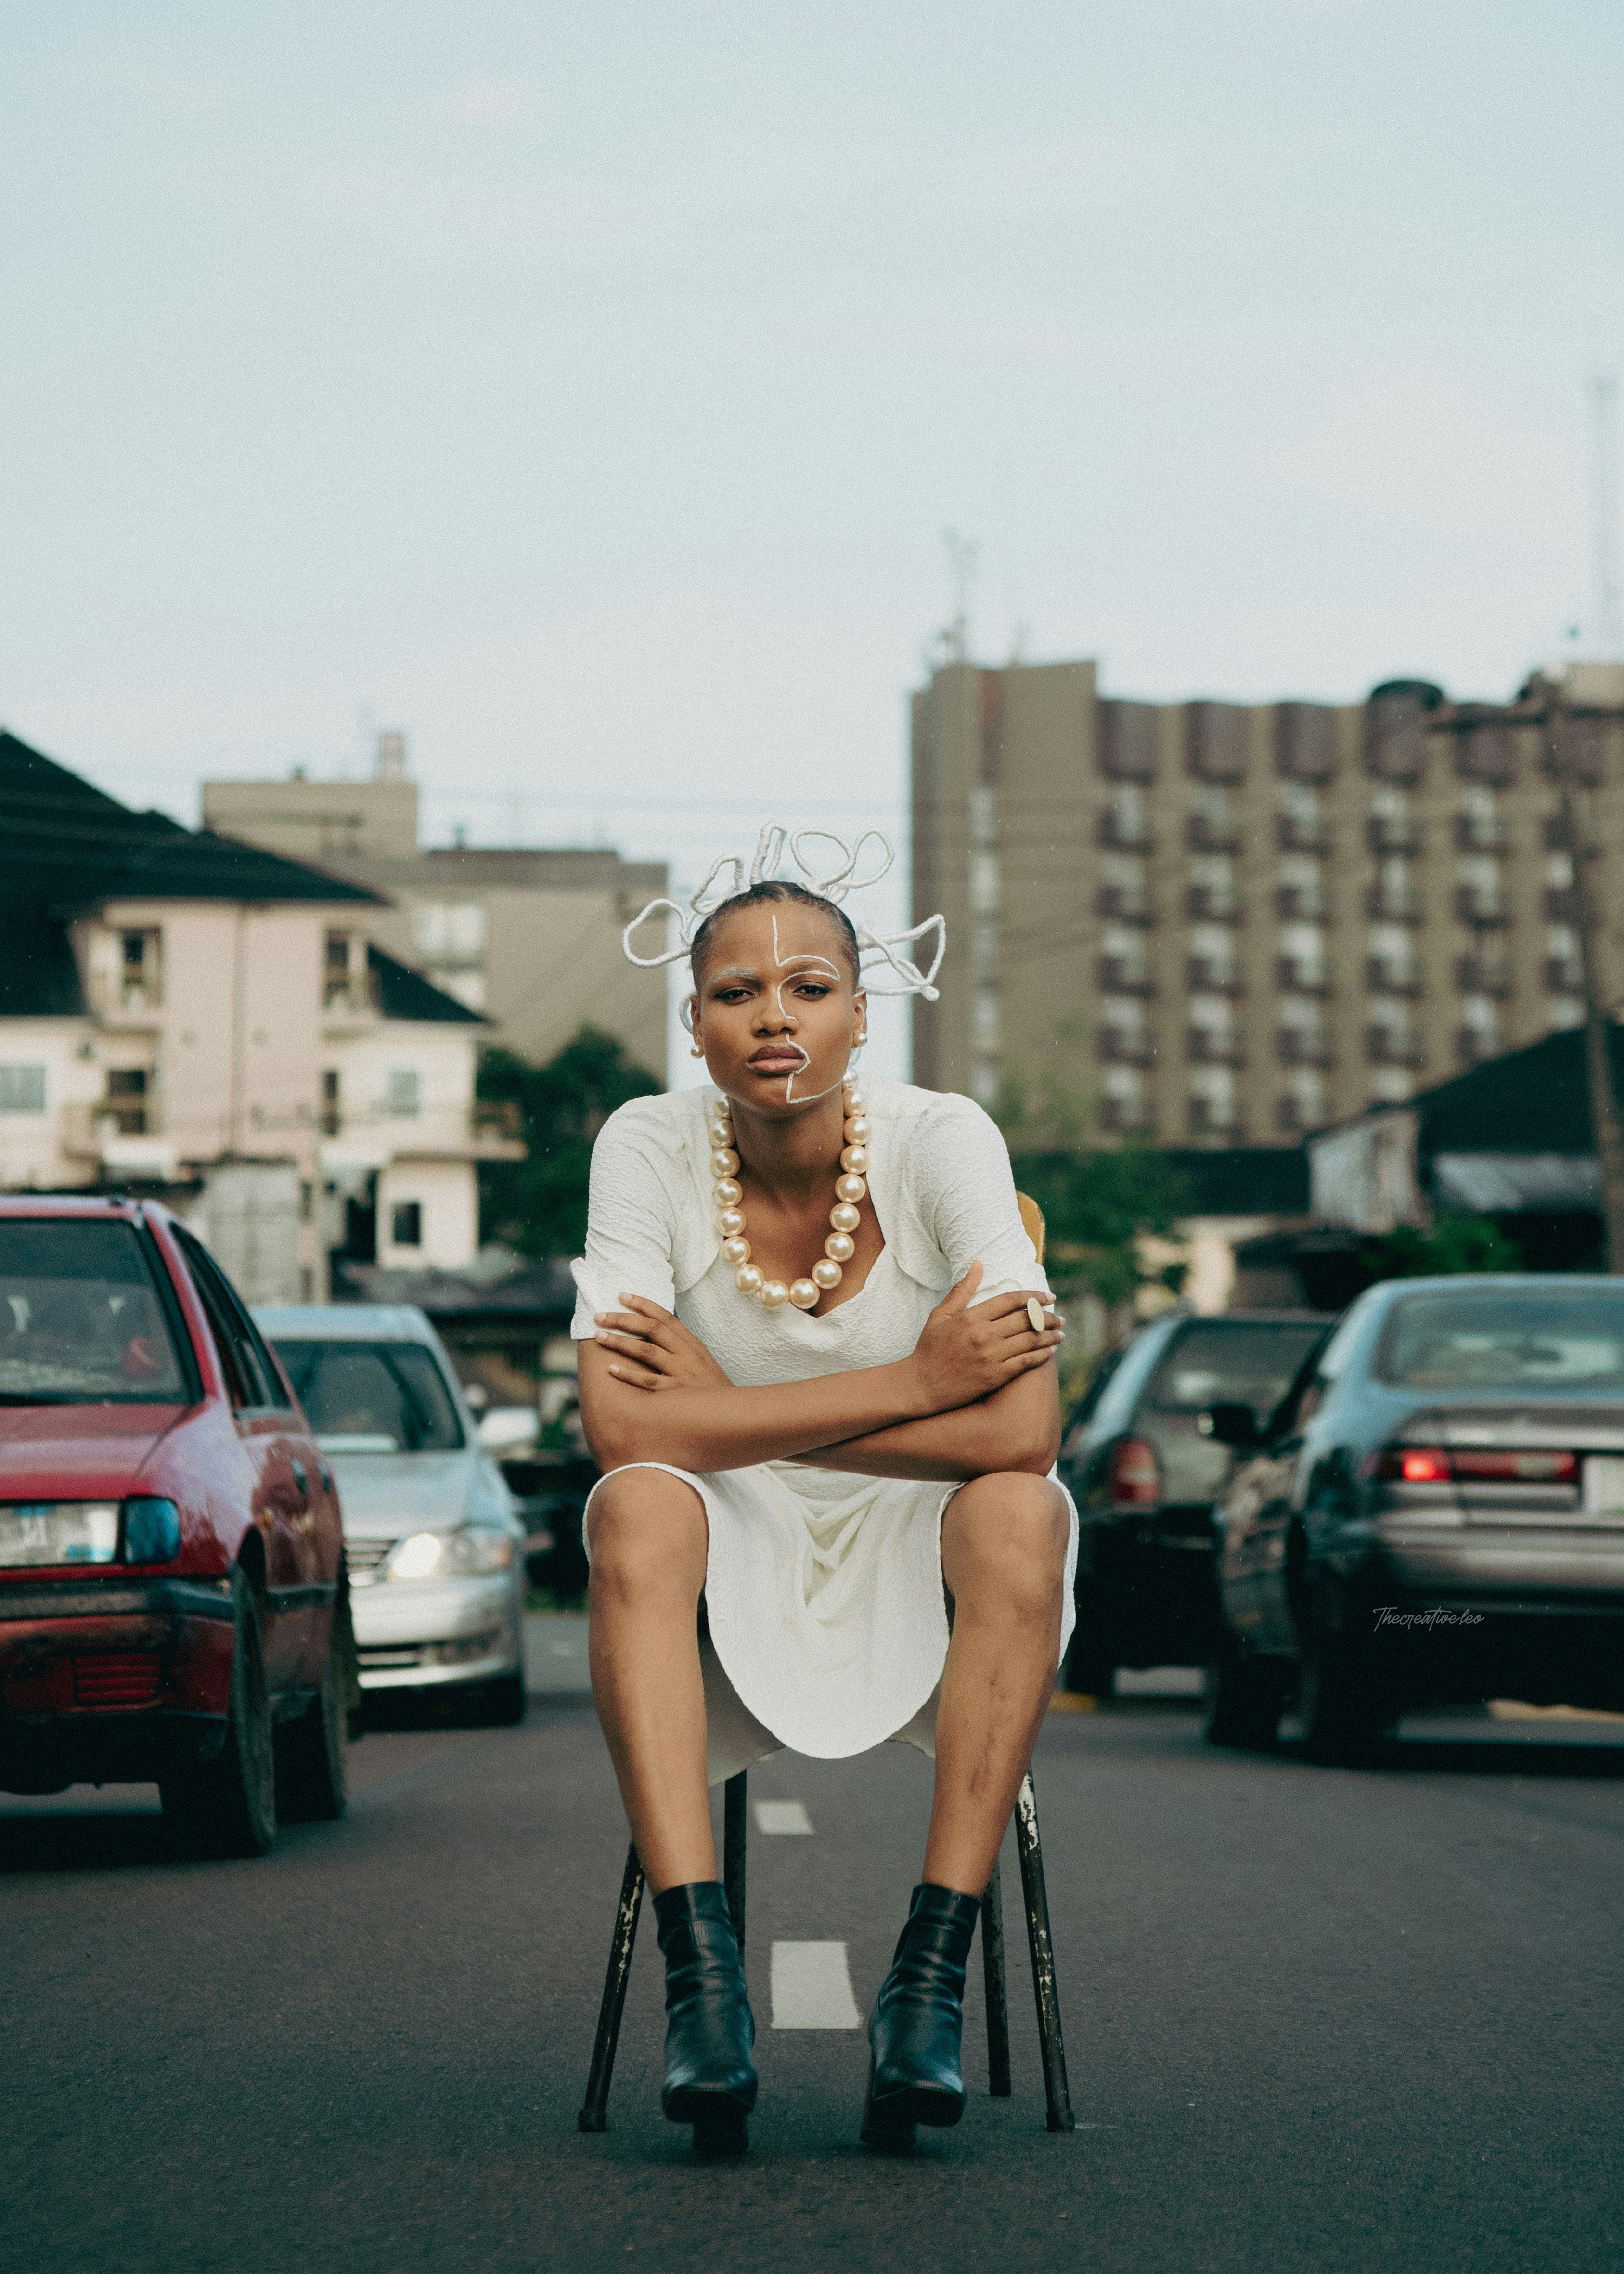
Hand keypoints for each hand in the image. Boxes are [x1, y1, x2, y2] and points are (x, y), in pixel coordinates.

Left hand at [593, 1296, 733, 1393]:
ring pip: (646, 1351)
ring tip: (599, 1336)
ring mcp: (681, 1374)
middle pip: (651, 1329)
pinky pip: (648, 1382)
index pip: (665, 1317)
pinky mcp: (675, 1395)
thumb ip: (681, 1347)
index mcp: (692, 1344)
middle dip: (623, 1319)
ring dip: (620, 1342)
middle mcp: (686, 1355)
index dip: (643, 1304)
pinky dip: (629, 1374)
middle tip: (599, 1315)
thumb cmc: (711, 1391)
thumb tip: (654, 1333)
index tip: (622, 1296)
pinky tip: (611, 1368)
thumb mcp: (701, 1362)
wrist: (733, 1416)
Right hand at [907, 1264, 1062, 1414]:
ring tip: (1061, 1334)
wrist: (920, 1385)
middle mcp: (984, 1335)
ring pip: (1031, 1342)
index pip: (1011, 1301)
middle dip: (1048, 1317)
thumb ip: (962, 1289)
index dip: (1034, 1297)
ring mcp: (991, 1357)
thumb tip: (978, 1263)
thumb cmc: (929, 1348)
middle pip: (1027, 1320)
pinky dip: (1042, 1356)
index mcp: (972, 1317)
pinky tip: (1050, 1352)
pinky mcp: (995, 1377)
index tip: (1049, 1297)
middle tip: (1060, 1317)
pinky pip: (1026, 1363)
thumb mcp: (941, 1315)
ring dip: (1050, 1336)